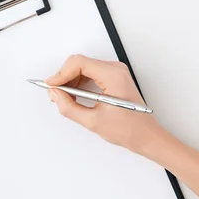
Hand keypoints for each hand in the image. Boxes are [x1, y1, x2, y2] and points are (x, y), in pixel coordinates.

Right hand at [46, 54, 162, 153]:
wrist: (146, 136)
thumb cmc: (129, 130)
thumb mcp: (93, 121)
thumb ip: (69, 107)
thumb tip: (55, 95)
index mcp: (113, 76)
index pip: (79, 63)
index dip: (61, 74)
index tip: (52, 86)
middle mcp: (115, 69)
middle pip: (80, 63)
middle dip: (64, 77)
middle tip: (55, 94)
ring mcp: (115, 72)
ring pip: (83, 67)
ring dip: (70, 80)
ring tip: (63, 98)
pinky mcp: (113, 77)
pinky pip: (90, 73)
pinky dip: (78, 83)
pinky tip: (74, 96)